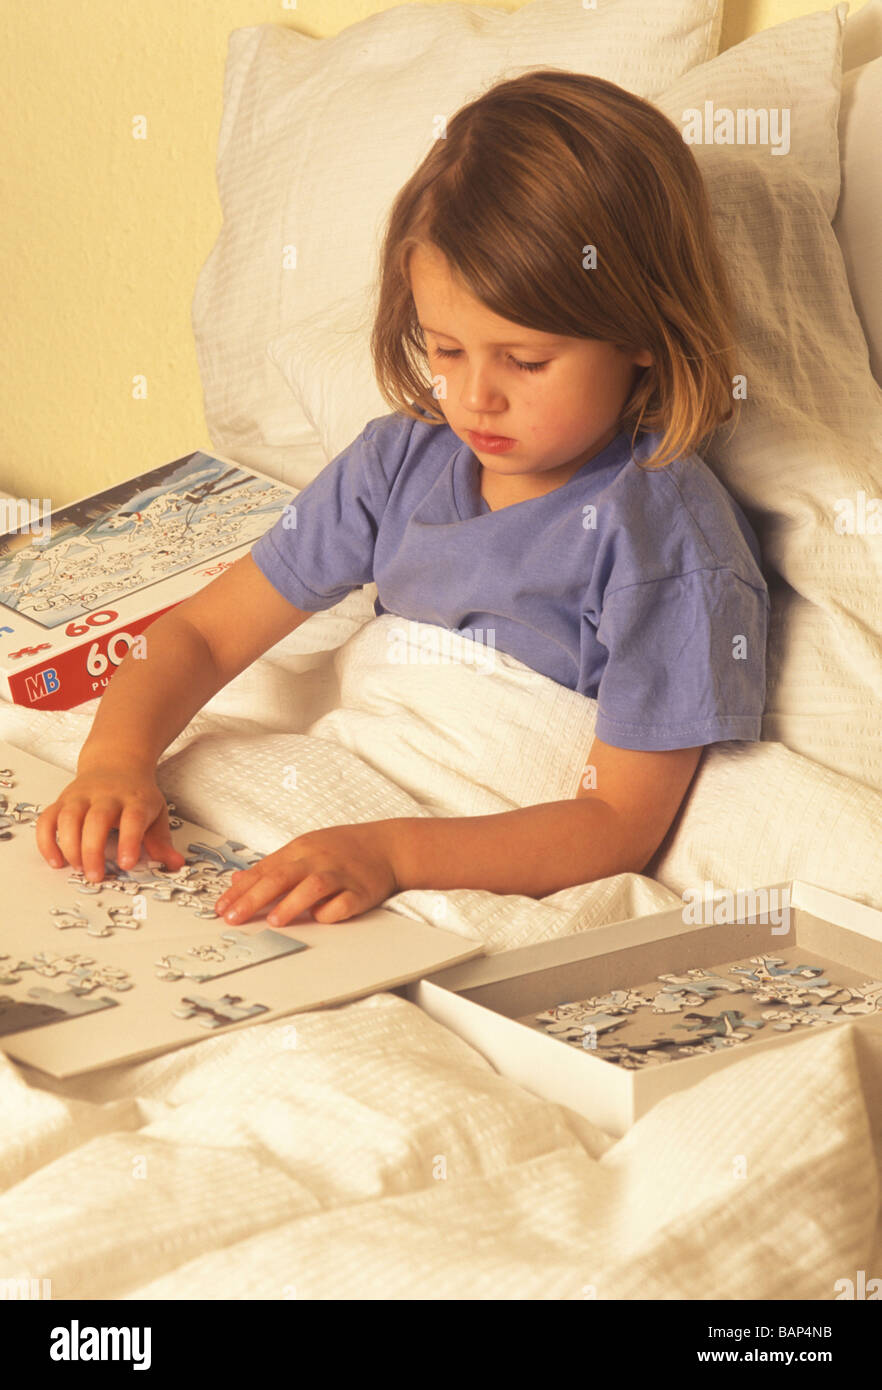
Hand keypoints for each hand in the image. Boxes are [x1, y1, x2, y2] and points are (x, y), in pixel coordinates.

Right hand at [35, 762, 186, 881]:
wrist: (117, 762)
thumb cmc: (137, 794)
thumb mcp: (157, 814)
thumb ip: (162, 842)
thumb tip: (175, 865)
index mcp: (135, 800)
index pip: (133, 819)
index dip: (129, 841)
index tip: (127, 864)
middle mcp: (106, 796)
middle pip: (96, 820)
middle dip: (93, 850)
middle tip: (95, 876)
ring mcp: (81, 797)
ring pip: (69, 818)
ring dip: (70, 847)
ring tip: (79, 868)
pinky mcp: (62, 801)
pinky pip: (47, 819)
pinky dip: (47, 841)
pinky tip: (56, 861)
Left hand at [214, 821, 402, 926]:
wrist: (388, 846)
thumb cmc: (343, 849)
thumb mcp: (305, 849)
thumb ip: (273, 866)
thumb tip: (237, 878)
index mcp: (300, 850)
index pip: (264, 870)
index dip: (240, 890)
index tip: (220, 908)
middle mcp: (317, 860)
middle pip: (281, 877)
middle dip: (254, 899)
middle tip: (234, 918)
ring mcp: (340, 875)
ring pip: (312, 887)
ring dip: (292, 903)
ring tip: (274, 921)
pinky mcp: (361, 892)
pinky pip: (344, 903)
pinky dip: (331, 912)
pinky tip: (320, 918)